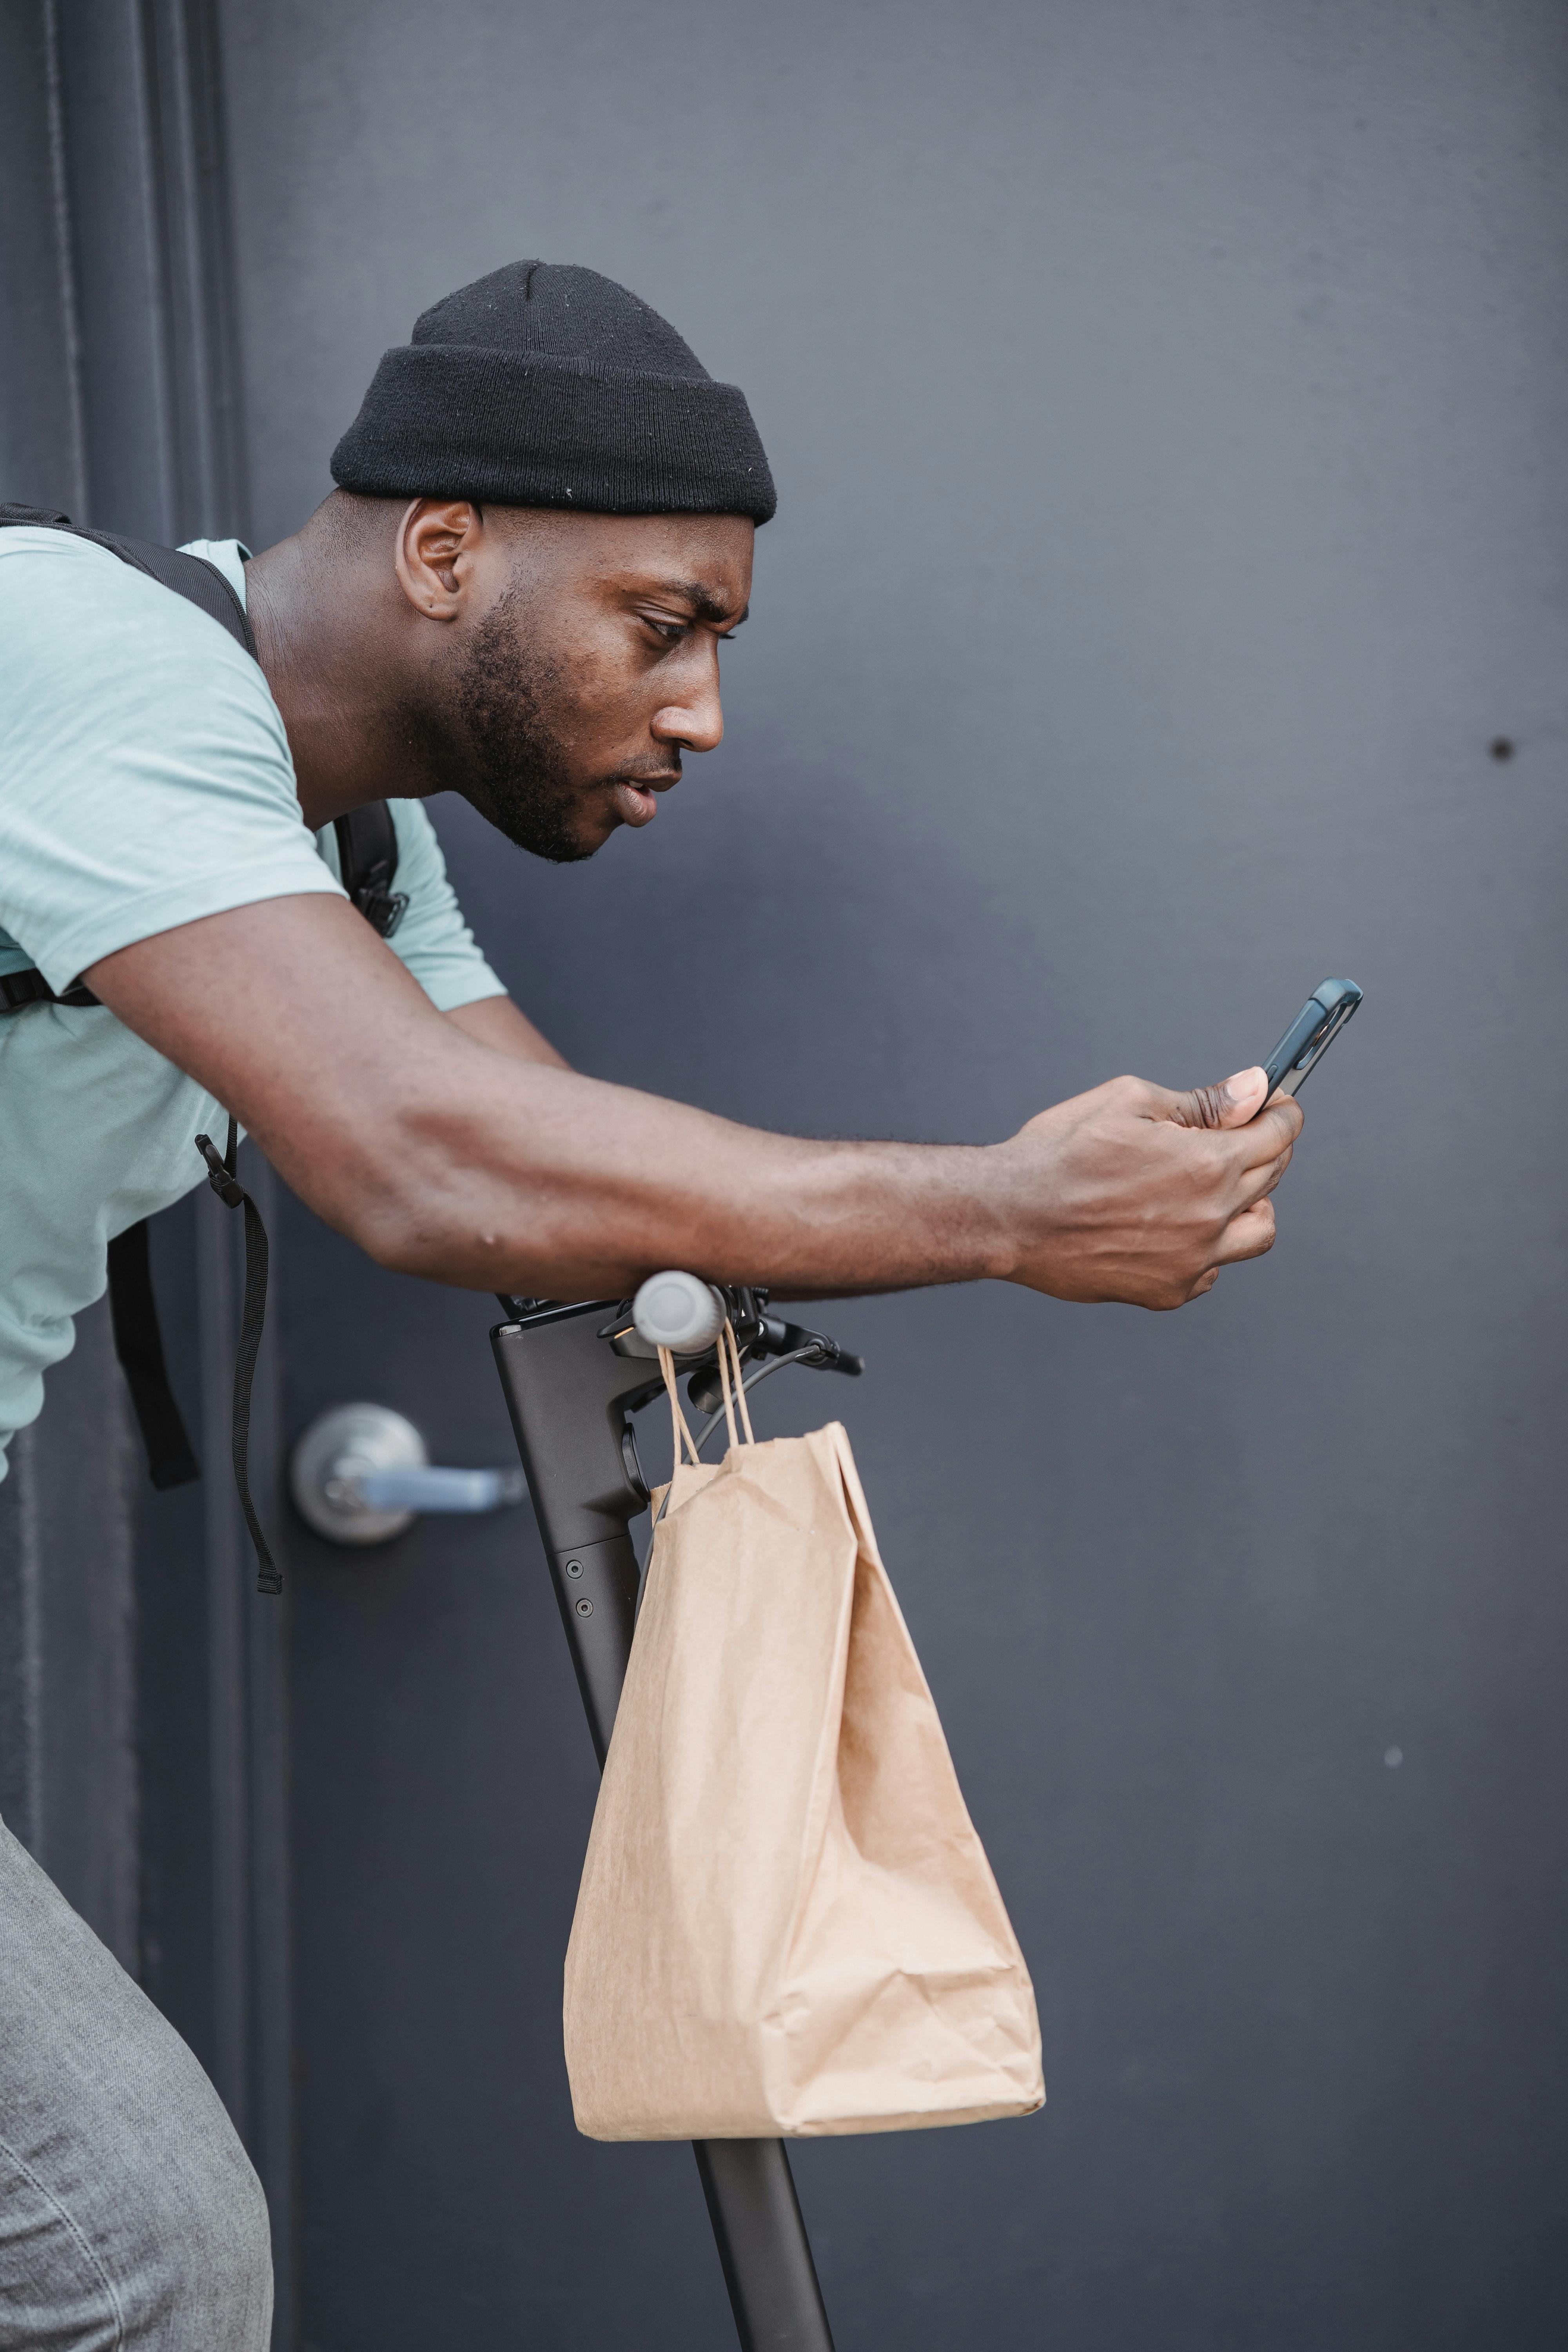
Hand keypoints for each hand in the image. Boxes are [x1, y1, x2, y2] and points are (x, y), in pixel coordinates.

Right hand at [998, 1066, 1302, 1308]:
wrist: (1010, 1215)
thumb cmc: (1059, 1154)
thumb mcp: (1130, 1103)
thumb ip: (1201, 1102)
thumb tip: (1251, 1090)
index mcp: (1208, 1164)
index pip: (1278, 1134)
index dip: (1281, 1112)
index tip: (1275, 1105)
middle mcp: (1210, 1217)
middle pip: (1273, 1176)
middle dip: (1264, 1147)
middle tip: (1237, 1134)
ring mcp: (1192, 1261)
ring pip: (1259, 1232)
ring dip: (1251, 1204)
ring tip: (1217, 1188)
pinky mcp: (1167, 1290)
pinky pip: (1214, 1269)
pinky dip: (1208, 1247)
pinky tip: (1175, 1226)